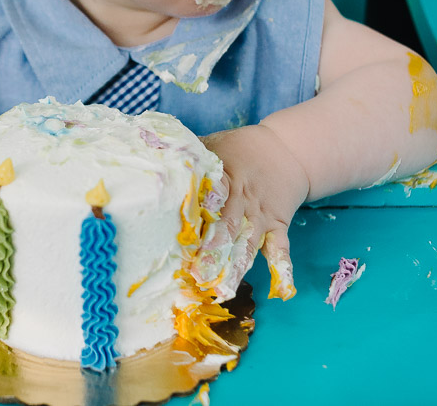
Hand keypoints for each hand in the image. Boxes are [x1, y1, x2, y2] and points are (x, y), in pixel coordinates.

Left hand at [193, 124, 309, 301]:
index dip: (197, 214)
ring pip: (248, 244)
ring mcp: (259, 216)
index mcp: (223, 179)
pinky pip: (280, 249)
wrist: (283, 149)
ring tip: (224, 289)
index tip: (182, 234)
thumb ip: (185, 153)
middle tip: (196, 273)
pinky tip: (280, 291)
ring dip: (236, 267)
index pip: (209, 198)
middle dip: (212, 251)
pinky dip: (281, 269)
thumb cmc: (236, 149)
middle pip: (227, 226)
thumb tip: (152, 154)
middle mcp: (241, 200)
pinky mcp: (276, 226)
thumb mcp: (211, 145)